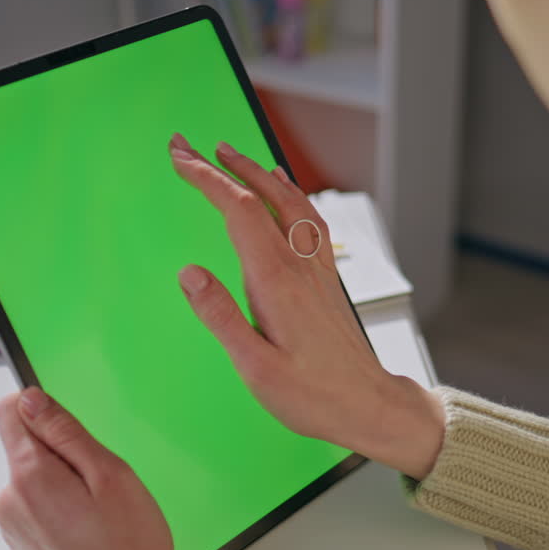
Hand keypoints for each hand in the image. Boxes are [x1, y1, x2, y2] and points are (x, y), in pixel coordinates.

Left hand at [0, 388, 188, 549]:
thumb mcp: (110, 474)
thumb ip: (65, 431)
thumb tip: (32, 400)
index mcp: (29, 477)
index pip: (9, 412)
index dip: (41, 408)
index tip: (69, 427)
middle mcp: (10, 503)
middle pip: (25, 449)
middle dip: (63, 454)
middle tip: (101, 484)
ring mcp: (14, 531)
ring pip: (34, 481)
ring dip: (64, 486)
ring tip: (99, 514)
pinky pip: (38, 511)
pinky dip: (61, 512)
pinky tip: (91, 533)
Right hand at [168, 133, 444, 479]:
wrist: (369, 405)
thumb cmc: (314, 395)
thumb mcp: (254, 367)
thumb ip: (221, 317)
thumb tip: (189, 274)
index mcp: (276, 280)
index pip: (236, 209)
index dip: (205, 177)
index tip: (179, 156)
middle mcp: (299, 264)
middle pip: (259, 195)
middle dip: (222, 164)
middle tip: (190, 145)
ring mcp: (316, 268)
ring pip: (288, 200)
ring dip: (256, 171)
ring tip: (232, 153)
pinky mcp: (326, 278)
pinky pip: (308, 218)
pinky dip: (288, 193)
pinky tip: (283, 190)